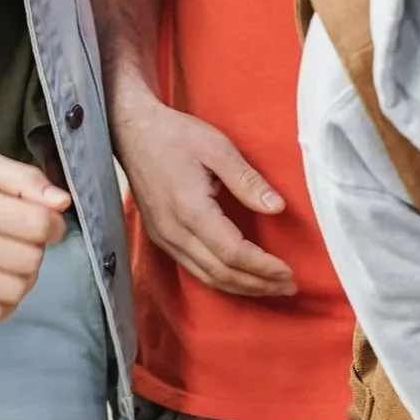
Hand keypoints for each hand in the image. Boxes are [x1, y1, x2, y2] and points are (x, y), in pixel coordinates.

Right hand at [0, 154, 70, 324]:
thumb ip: (27, 179)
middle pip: (31, 260)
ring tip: (9, 259)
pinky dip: (6, 300)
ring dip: (24, 276)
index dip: (53, 225)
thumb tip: (62, 204)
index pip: (38, 226)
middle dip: (37, 249)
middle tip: (20, 238)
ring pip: (18, 290)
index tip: (45, 222)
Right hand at [111, 86, 295, 297]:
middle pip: (221, 273)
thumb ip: (247, 180)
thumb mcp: (217, 148)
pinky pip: (194, 269)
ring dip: (241, 287)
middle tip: (289, 286)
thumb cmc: (174, 135)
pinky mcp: (161, 237)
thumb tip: (277, 208)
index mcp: (190, 209)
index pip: (232, 252)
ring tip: (271, 288)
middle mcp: (174, 232)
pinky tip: (239, 278)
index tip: (288, 273)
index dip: (262, 267)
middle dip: (258, 284)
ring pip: (206, 277)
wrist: (130, 131)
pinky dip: (221, 279)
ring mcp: (164, 237)